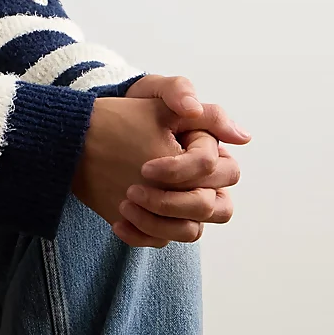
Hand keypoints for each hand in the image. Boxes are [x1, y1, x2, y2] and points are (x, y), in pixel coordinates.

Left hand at [119, 74, 248, 247]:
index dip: (181, 172)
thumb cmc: (130, 112)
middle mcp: (204, 182)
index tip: (145, 167)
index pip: (215, 170)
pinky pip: (164, 241)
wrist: (93, 137)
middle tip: (133, 191)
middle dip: (172, 202)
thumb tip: (239, 134)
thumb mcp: (155, 93)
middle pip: (213, 207)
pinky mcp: (163, 223)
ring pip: (191, 230)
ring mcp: (184, 206)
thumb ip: (186, 96)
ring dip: (157, 223)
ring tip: (124, 206)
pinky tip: (117, 223)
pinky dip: (140, 235)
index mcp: (209, 151)